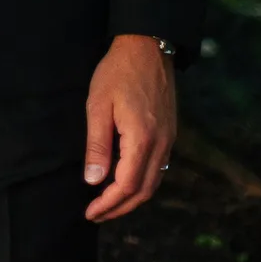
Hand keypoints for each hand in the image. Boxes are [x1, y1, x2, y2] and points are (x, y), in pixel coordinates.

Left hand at [82, 34, 175, 222]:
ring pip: (154, 182)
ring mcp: (169, 139)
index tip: (90, 212)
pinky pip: (159, 168)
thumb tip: (93, 181)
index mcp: (142, 139)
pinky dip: (142, 182)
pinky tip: (126, 181)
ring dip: (132, 198)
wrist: (148, 46)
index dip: (108, 204)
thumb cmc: (117, 72)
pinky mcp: (170, 132)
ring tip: (109, 203)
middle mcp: (161, 145)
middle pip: (144, 191)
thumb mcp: (98, 105)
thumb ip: (97, 146)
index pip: (126, 186)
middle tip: (97, 214)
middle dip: (120, 208)